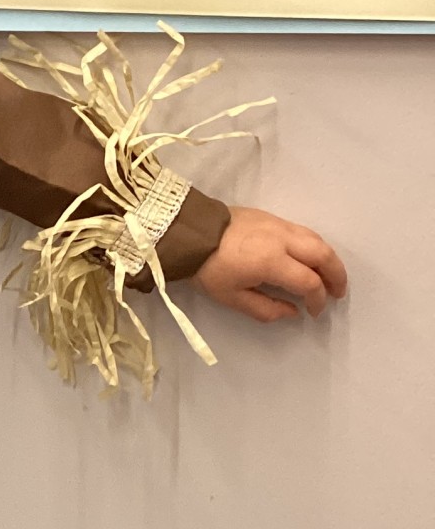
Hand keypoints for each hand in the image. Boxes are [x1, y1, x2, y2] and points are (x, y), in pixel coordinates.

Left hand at [193, 206, 346, 323]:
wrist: (190, 232)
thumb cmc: (208, 268)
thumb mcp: (231, 297)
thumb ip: (265, 309)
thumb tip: (293, 311)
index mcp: (271, 261)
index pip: (309, 282)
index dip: (317, 300)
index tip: (314, 312)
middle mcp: (282, 239)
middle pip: (323, 255)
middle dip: (336, 275)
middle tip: (339, 293)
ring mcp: (279, 224)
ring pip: (317, 239)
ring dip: (329, 259)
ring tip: (330, 277)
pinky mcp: (272, 216)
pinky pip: (304, 231)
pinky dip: (316, 246)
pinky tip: (311, 259)